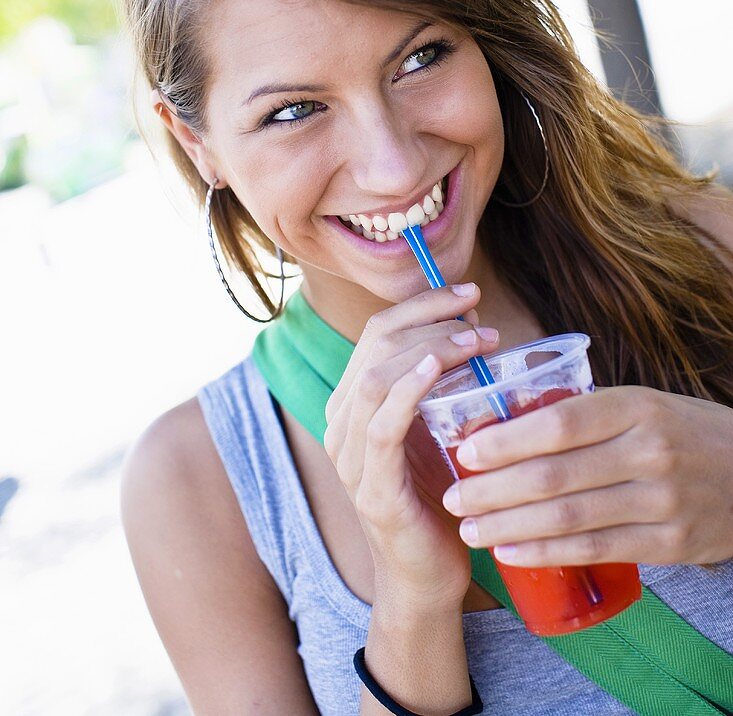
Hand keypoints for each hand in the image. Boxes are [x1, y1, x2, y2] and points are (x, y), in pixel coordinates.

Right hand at [323, 283, 498, 607]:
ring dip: (427, 348)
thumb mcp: (436, 429)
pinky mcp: (371, 488)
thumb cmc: (440, 498)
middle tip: (477, 314)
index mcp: (355, 403)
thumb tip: (475, 330)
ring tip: (473, 341)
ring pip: (374, 376)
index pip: (378, 331)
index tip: (467, 293)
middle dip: (428, 317)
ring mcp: (350, 456)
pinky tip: (437, 369)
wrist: (428, 578)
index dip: (420, 304)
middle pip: (374, 344)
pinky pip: (381, 426)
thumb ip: (439, 386)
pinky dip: (407, 389)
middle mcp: (342, 423)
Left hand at [441, 385, 732, 566]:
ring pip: (569, 518)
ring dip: (510, 526)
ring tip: (470, 529)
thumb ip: (584, 412)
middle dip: (493, 490)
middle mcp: (648, 452)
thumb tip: (506, 420)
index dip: (506, 441)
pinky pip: (595, 549)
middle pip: (554, 475)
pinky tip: (511, 551)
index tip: (464, 452)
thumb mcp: (641, 403)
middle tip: (452, 497)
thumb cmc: (682, 430)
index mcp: (635, 407)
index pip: (557, 423)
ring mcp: (662, 502)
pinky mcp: (670, 543)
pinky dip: (547, 551)